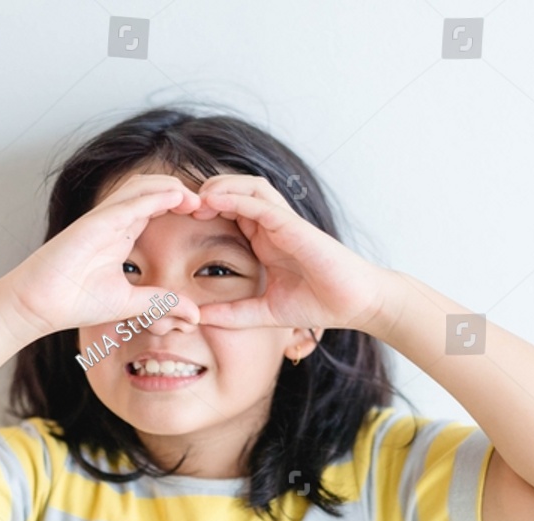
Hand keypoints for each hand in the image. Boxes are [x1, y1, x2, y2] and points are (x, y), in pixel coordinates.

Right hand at [2, 174, 203, 336]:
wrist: (37, 306)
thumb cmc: (74, 302)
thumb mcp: (130, 304)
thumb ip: (160, 303)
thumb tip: (194, 315)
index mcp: (121, 234)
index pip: (156, 207)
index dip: (181, 205)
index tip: (206, 215)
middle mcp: (114, 221)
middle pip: (152, 189)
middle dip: (181, 191)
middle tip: (208, 203)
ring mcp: (103, 219)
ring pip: (142, 186)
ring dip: (172, 187)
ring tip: (197, 198)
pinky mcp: (94, 223)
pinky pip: (129, 202)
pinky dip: (155, 195)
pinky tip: (178, 197)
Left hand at [190, 174, 394, 332]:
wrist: (355, 304)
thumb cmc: (319, 304)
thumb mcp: (265, 312)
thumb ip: (234, 314)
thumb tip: (200, 319)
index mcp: (265, 240)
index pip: (230, 212)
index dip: (204, 211)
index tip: (178, 221)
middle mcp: (272, 225)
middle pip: (235, 190)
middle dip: (206, 192)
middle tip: (180, 205)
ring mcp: (284, 222)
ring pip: (248, 187)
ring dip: (220, 187)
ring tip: (196, 198)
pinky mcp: (295, 225)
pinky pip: (261, 203)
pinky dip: (237, 198)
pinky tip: (215, 201)